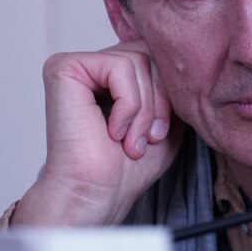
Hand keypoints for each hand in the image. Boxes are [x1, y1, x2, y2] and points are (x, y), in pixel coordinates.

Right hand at [12, 41, 181, 226]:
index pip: (159, 57)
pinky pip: (119, 66)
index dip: (169, 93)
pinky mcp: (64, 68)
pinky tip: (112, 131)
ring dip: (145, 108)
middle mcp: (95, 64)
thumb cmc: (129, 166)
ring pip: (138, 60)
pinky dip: (128, 104)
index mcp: (115, 74)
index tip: (159, 133)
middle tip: (148, 138)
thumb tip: (187, 57)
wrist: (98, 195)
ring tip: (131, 140)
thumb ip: (173, 85)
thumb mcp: (168, 118)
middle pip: (150, 54)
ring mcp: (77, 63)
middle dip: (160, 100)